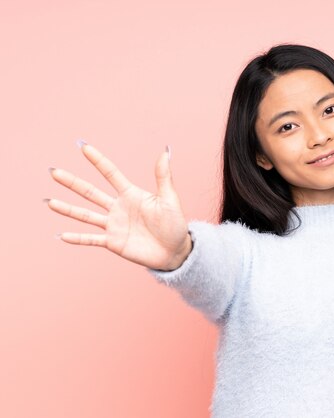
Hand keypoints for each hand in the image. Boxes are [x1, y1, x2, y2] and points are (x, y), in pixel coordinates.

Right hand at [46, 142, 191, 270]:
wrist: (175, 251)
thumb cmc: (175, 225)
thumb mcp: (170, 199)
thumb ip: (164, 177)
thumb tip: (165, 151)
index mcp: (131, 194)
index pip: (111, 174)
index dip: (98, 161)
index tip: (83, 146)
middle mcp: (118, 207)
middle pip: (91, 192)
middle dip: (73, 183)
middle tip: (54, 172)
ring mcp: (114, 225)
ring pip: (86, 215)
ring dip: (68, 209)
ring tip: (50, 203)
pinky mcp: (113, 242)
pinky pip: (92, 239)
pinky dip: (77, 238)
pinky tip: (62, 235)